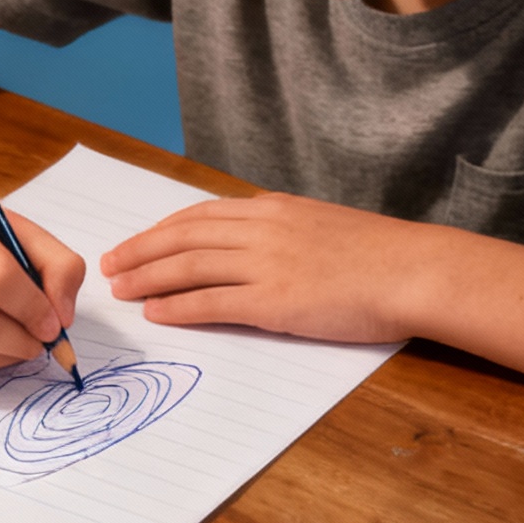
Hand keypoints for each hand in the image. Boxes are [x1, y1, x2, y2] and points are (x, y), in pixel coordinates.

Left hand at [101, 193, 428, 342]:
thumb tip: (259, 246)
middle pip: (183, 237)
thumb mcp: (326, 226)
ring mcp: (266, 264)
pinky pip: (211, 303)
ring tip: (120, 289)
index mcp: (275, 209)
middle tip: (110, 264)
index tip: (138, 239)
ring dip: (147, 277)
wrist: (413, 270)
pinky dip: (178, 307)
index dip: (162, 229)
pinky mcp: (274, 302)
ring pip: (188, 267)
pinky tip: (156, 312)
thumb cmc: (382, 255)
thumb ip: (287, 231)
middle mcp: (262, 230)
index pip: (202, 215)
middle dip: (141, 250)